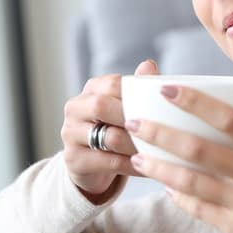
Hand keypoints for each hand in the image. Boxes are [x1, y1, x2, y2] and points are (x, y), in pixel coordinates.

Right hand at [60, 59, 158, 202]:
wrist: (91, 165)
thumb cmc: (115, 128)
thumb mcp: (126, 107)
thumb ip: (138, 87)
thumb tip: (150, 65)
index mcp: (91, 90)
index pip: (113, 83)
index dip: (137, 94)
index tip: (162, 105)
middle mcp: (75, 108)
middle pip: (103, 106)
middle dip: (134, 118)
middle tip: (161, 129)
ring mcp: (70, 134)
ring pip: (109, 137)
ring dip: (137, 145)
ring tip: (160, 150)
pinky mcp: (73, 159)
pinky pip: (108, 162)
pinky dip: (133, 165)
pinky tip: (150, 167)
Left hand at [126, 85, 232, 232]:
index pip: (229, 117)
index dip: (195, 101)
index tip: (167, 88)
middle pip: (199, 148)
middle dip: (162, 133)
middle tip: (136, 122)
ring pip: (191, 181)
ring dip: (160, 167)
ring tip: (137, 155)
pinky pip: (200, 209)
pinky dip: (179, 196)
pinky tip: (164, 186)